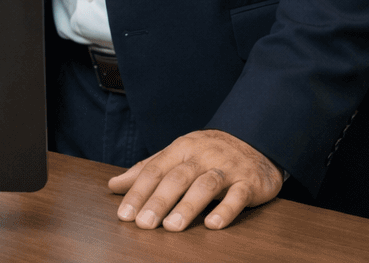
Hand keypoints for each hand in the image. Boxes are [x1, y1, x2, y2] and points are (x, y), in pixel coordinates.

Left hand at [107, 129, 282, 230]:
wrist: (255, 141)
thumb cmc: (207, 153)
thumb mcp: (176, 155)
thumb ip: (147, 170)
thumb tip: (113, 185)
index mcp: (181, 148)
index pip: (155, 169)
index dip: (138, 192)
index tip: (124, 215)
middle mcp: (202, 155)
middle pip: (177, 177)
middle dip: (158, 201)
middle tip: (143, 224)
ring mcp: (226, 168)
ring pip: (205, 185)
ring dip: (188, 206)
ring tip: (172, 227)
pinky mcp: (248, 182)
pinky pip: (237, 196)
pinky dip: (225, 210)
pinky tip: (213, 225)